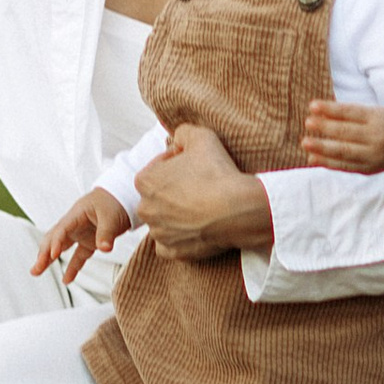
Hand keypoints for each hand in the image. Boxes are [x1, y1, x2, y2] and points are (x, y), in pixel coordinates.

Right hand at [33, 189, 130, 284]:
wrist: (121, 197)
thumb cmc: (113, 202)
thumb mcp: (111, 216)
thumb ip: (106, 233)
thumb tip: (104, 249)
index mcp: (76, 215)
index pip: (62, 229)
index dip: (56, 242)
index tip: (53, 255)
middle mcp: (73, 225)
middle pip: (53, 239)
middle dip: (43, 254)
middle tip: (36, 269)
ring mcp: (79, 234)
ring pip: (60, 247)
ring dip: (49, 260)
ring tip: (36, 272)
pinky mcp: (88, 242)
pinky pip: (77, 257)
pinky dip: (72, 268)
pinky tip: (66, 280)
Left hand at [133, 125, 273, 260]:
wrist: (237, 210)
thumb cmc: (217, 173)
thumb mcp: (201, 136)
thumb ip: (183, 132)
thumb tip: (178, 138)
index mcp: (145, 181)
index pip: (156, 169)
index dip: (175, 164)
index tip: (193, 166)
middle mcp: (145, 209)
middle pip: (158, 196)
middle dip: (173, 191)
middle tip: (198, 186)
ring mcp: (158, 232)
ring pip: (163, 221)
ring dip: (177, 215)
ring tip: (201, 207)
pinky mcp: (172, 251)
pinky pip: (170, 244)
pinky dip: (180, 238)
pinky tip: (196, 228)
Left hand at [302, 99, 383, 178]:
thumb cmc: (383, 124)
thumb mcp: (373, 113)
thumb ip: (349, 114)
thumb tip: (318, 113)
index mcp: (379, 118)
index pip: (351, 113)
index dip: (331, 109)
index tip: (312, 106)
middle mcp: (378, 137)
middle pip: (347, 133)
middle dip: (325, 128)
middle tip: (308, 122)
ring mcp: (374, 156)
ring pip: (344, 152)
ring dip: (322, 148)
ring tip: (305, 142)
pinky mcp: (368, 169)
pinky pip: (345, 166)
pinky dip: (327, 163)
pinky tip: (313, 158)